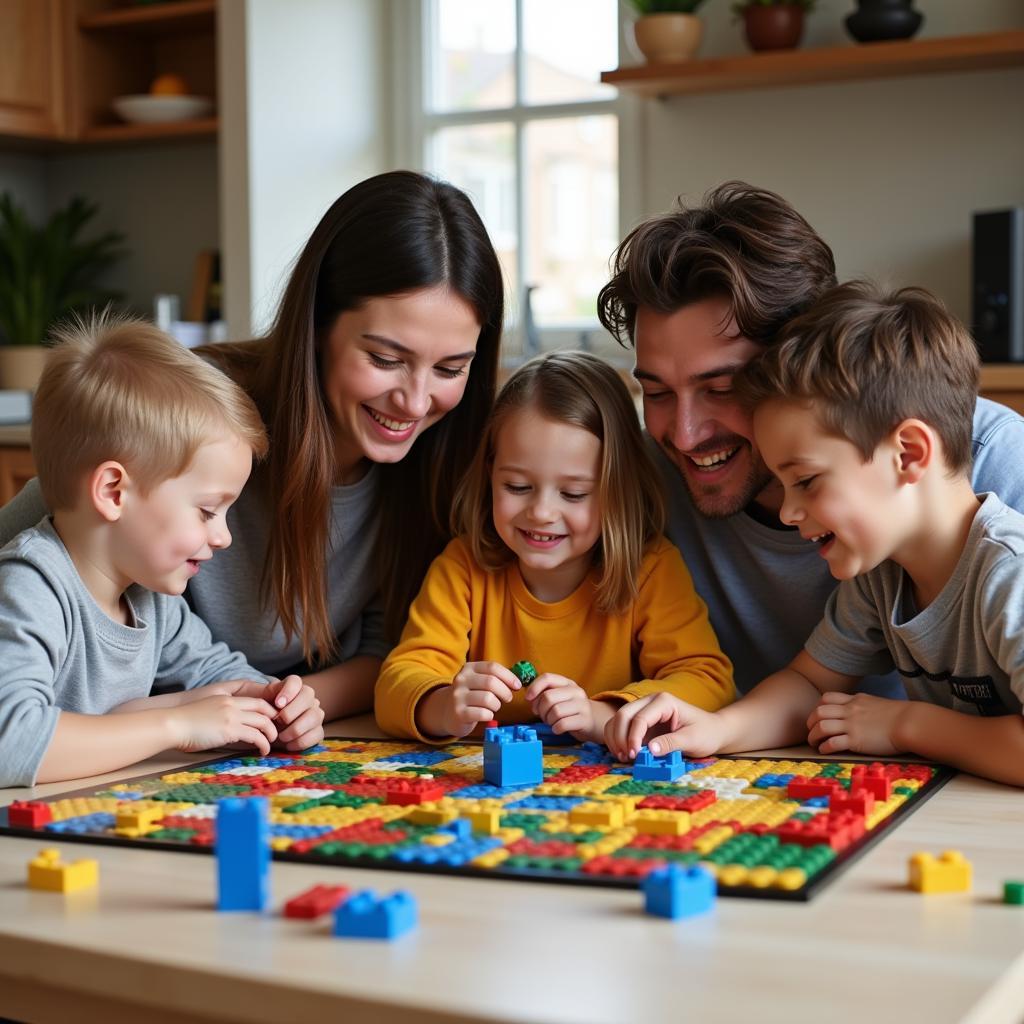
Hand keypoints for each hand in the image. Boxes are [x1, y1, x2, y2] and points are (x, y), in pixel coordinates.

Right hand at [169, 694, 278, 754]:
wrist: (172, 724)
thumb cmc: (184, 723)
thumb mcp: (207, 712)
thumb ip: (222, 715)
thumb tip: (229, 729)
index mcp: (227, 699)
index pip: (256, 701)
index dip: (268, 710)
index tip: (272, 721)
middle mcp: (233, 704)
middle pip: (264, 708)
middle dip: (275, 720)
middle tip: (278, 731)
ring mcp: (232, 716)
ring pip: (263, 722)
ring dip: (271, 734)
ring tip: (271, 743)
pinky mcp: (230, 729)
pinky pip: (256, 736)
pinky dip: (264, 744)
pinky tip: (263, 751)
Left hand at [264, 675, 324, 750]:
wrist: (262, 733)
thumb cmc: (257, 715)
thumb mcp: (252, 702)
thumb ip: (259, 693)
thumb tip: (271, 696)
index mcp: (290, 688)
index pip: (295, 681)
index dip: (288, 691)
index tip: (277, 704)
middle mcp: (306, 699)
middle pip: (308, 696)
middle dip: (292, 711)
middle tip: (278, 722)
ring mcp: (314, 714)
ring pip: (315, 716)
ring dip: (297, 728)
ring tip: (282, 736)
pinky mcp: (316, 731)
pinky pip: (318, 734)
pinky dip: (303, 741)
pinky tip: (288, 745)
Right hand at [421, 662, 521, 737]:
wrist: (447, 712)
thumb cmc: (470, 696)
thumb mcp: (478, 681)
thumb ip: (495, 678)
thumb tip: (517, 682)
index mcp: (468, 668)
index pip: (492, 667)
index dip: (508, 676)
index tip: (517, 685)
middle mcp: (461, 680)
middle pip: (491, 682)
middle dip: (505, 692)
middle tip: (508, 698)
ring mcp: (458, 696)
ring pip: (488, 698)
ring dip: (497, 705)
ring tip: (494, 707)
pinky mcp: (458, 713)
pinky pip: (483, 713)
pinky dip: (490, 715)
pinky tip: (487, 715)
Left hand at [525, 673, 609, 743]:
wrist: (594, 721)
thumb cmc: (570, 710)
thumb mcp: (559, 697)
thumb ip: (544, 694)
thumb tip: (530, 698)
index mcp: (567, 683)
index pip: (547, 678)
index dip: (534, 687)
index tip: (528, 698)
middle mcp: (575, 691)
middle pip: (548, 697)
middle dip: (540, 710)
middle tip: (543, 715)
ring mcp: (582, 705)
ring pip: (555, 712)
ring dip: (548, 720)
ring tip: (552, 722)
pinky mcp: (584, 720)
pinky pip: (562, 724)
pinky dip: (556, 728)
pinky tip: (558, 728)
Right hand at [604, 692, 726, 762]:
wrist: (713, 731)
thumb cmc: (706, 733)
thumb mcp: (692, 740)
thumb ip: (671, 743)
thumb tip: (650, 750)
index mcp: (663, 702)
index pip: (640, 717)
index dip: (633, 737)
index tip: (634, 756)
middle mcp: (650, 702)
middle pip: (623, 714)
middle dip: (620, 737)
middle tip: (626, 758)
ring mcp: (643, 711)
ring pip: (618, 720)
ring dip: (615, 738)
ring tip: (623, 757)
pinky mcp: (641, 723)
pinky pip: (621, 728)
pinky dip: (617, 740)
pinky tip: (623, 754)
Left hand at [806, 692, 906, 756]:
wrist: (911, 723)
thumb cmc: (900, 715)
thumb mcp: (877, 703)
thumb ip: (864, 706)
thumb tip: (860, 713)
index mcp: (854, 700)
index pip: (827, 698)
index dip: (818, 707)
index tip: (817, 716)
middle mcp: (849, 711)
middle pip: (819, 712)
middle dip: (810, 722)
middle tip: (811, 731)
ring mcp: (852, 725)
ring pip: (821, 727)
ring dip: (813, 736)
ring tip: (814, 743)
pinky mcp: (856, 740)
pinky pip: (832, 743)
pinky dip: (824, 747)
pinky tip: (824, 751)